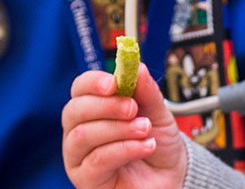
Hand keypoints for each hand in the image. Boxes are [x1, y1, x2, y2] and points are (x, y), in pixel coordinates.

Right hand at [62, 63, 186, 188]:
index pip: (80, 88)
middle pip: (74, 110)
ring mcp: (79, 156)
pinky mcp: (86, 179)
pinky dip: (124, 149)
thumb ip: (146, 91)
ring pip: (83, 135)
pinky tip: (145, 146)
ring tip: (144, 129)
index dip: (93, 82)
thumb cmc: (156, 141)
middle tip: (133, 108)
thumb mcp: (157, 112)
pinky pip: (96, 160)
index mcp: (93, 108)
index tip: (114, 82)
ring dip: (118, 129)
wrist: (170, 175)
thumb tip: (137, 67)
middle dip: (106, 106)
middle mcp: (79, 130)